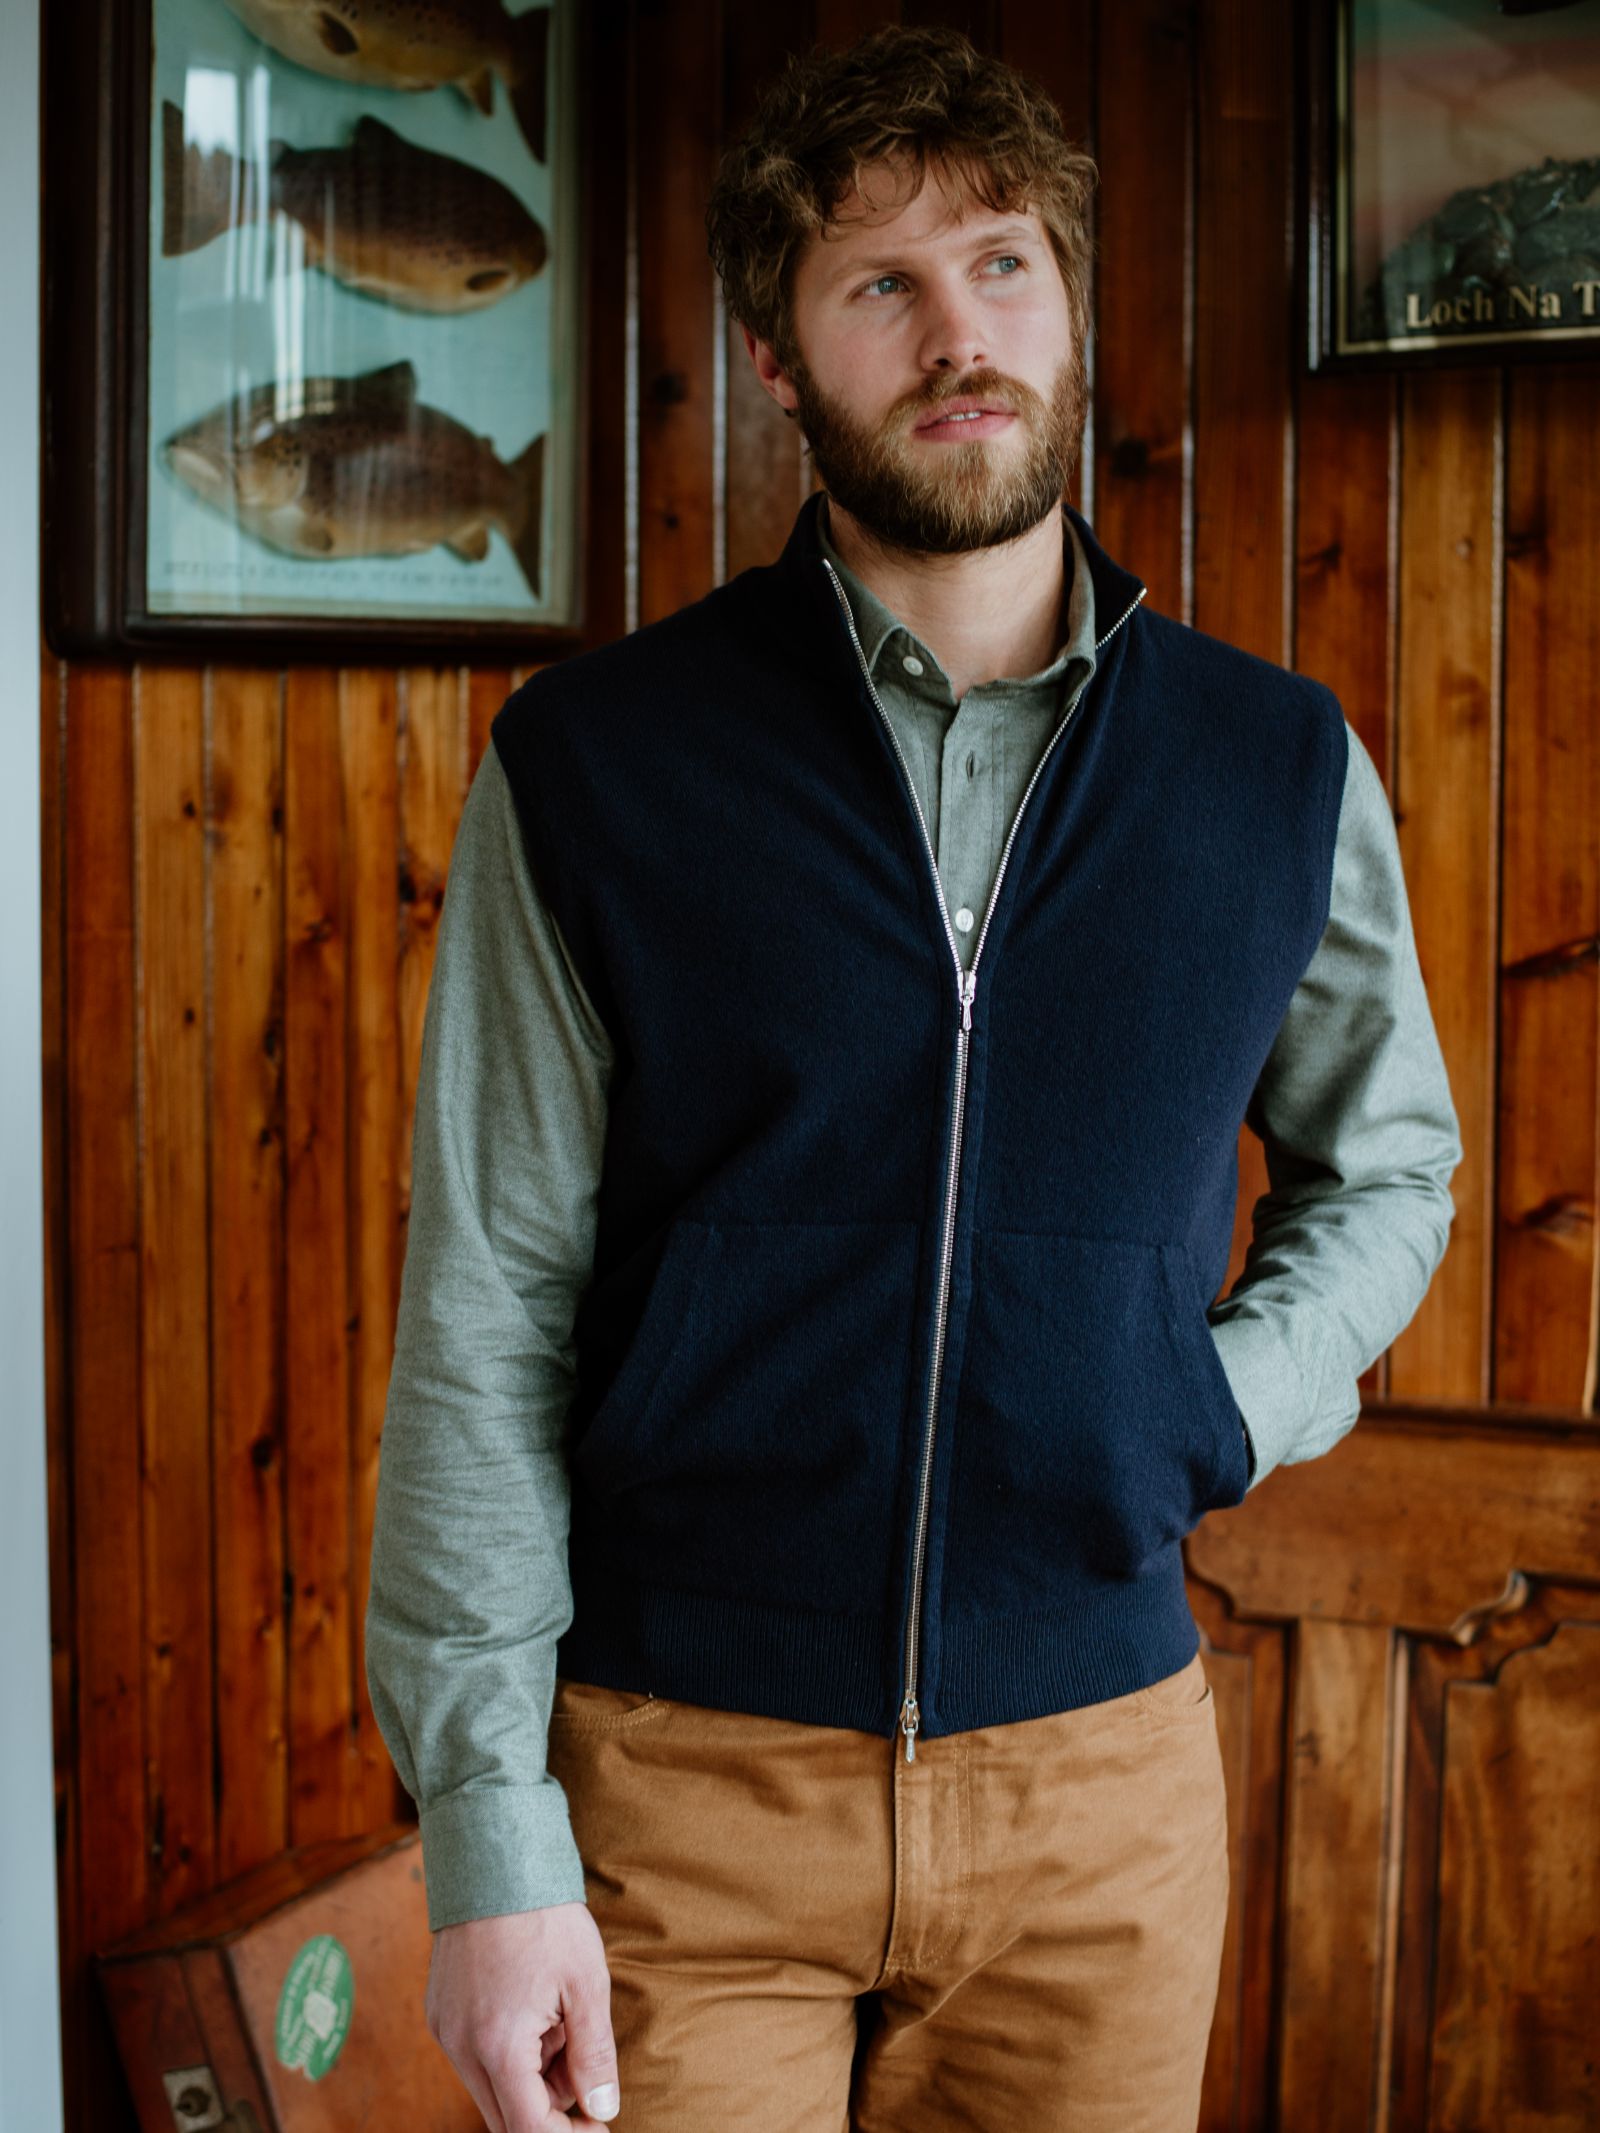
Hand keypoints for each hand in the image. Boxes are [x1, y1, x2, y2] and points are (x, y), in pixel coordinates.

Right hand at [427, 1904, 622, 2130]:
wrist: (495, 1858)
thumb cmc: (545, 1916)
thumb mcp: (586, 1983)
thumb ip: (594, 2055)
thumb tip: (602, 2109)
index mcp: (498, 2045)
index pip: (529, 2129)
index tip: (598, 2126)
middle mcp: (461, 2046)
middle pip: (507, 2115)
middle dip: (550, 2102)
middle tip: (582, 2057)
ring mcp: (445, 2029)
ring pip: (493, 2085)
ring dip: (531, 2073)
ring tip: (557, 2014)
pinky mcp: (441, 2012)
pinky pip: (477, 2055)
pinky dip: (509, 2048)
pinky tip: (532, 2004)